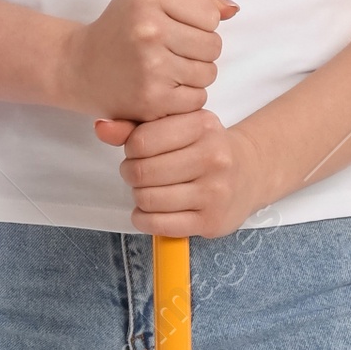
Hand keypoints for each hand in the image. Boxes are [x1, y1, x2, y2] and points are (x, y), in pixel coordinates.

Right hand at [59, 0, 236, 125]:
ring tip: (166, 68)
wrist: (79, 66)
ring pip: (209, 73)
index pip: (211, 14)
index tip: (178, 26)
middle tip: (172, 51)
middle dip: (199, 50)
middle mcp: (149, 29)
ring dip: (194, 74)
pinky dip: (185, 97)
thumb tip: (232, 9)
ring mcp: (151, 66)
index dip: (199, 23)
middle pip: (213, 45)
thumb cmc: (120, 27)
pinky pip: (197, 98)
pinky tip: (162, 87)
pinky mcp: (152, 98)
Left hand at [95, 107, 267, 237]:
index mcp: (203, 125)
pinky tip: (150, 210)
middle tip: (139, 174)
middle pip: (142, 172)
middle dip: (131, 174)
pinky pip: (158, 224)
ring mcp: (214, 192)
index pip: (142, 140)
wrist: (249, 173)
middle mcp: (213, 157)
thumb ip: (136, 126)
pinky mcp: (210, 221)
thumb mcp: (178, 127)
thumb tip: (101, 127)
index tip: (138, 152)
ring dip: (139, 197)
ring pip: (148, 199)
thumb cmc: (204, 148)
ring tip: (148, 190)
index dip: (130, 149)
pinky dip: (144, 218)